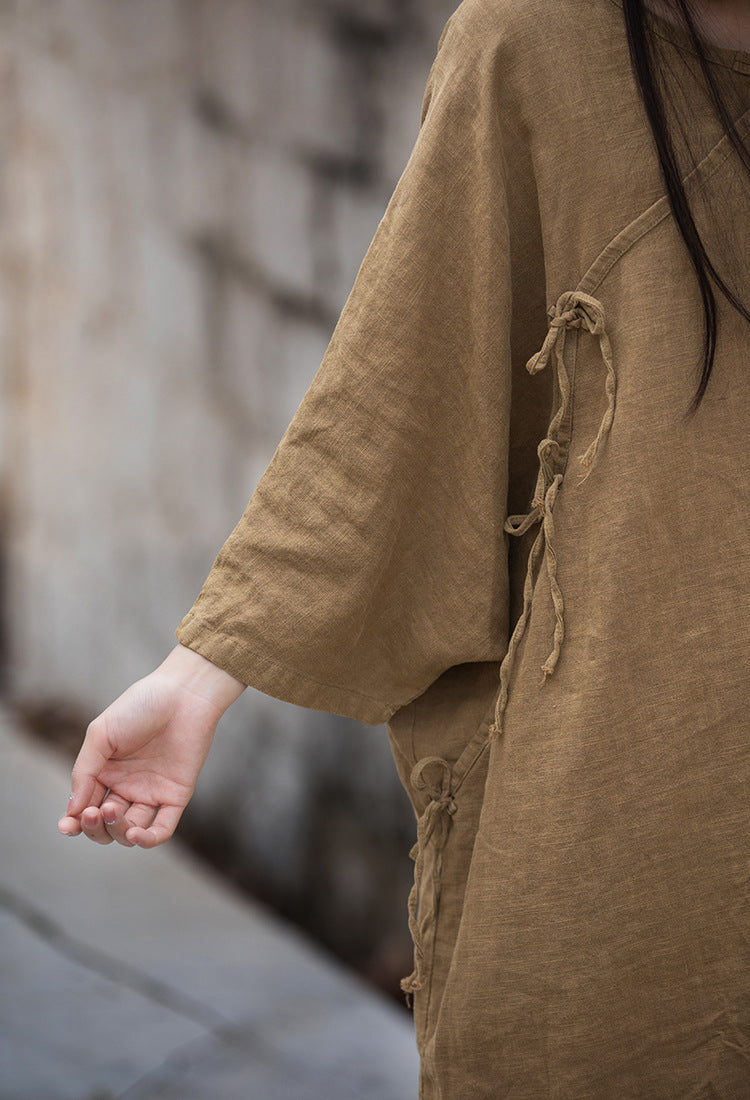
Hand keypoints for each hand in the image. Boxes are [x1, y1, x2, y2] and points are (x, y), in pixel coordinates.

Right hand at [57, 644, 245, 848]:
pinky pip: (162, 829)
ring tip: (112, 810)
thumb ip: (84, 771)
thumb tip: (72, 811)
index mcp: (105, 772)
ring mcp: (151, 793)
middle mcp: (127, 787)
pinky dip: (147, 839)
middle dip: (94, 827)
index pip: (85, 808)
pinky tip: (135, 833)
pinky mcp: (176, 796)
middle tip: (94, 811)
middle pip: (105, 826)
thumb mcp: (101, 734)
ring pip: (129, 832)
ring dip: (117, 831)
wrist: (183, 693)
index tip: (66, 826)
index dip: (74, 822)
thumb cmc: (140, 706)